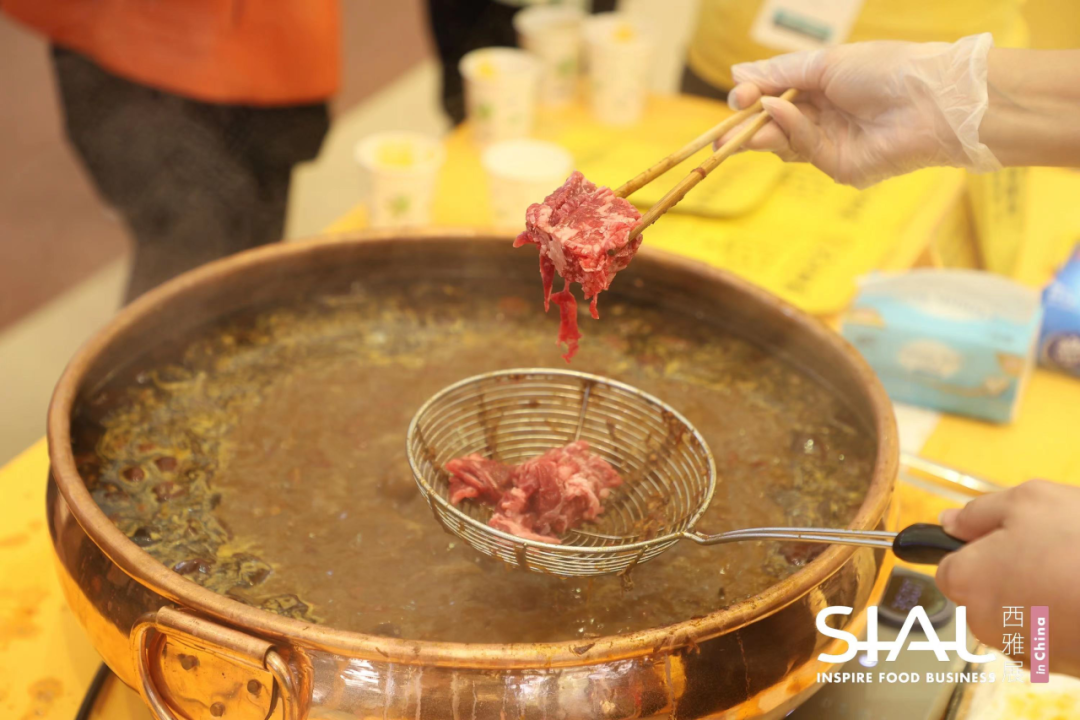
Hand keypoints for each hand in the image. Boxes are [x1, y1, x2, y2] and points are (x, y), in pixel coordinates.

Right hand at [719, 34, 1000, 187]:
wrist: (930, 100)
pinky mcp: (841, 168)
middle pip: (773, 128)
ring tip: (744, 124)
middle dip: (745, 130)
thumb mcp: (824, 64)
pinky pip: (805, 150)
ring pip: (783, 144)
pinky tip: (782, 112)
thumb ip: (779, 73)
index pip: (775, 99)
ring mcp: (832, 145)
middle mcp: (825, 118)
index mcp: (822, 89)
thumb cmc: (885, 70)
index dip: (753, 100)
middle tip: (721, 136)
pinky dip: (791, 131)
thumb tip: (736, 73)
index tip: (737, 97)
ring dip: (762, 133)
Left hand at [936, 480, 1079, 677]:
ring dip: (1040, 592)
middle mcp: (984, 623)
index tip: (1002, 536)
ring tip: (1073, 568)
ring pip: (1019, 612)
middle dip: (1009, 569)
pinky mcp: (1059, 665)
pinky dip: (1064, 614)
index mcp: (966, 582)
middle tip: (1050, 547)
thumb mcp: (1028, 502)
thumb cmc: (1079, 546)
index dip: (974, 548)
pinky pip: (1050, 631)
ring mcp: (1023, 649)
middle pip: (984, 590)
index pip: (947, 567)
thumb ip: (979, 512)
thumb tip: (947, 522)